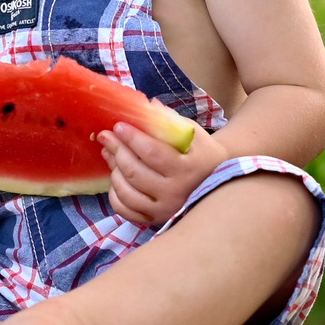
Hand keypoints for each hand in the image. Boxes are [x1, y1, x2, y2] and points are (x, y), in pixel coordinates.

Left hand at [99, 121, 219, 228]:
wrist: (217, 183)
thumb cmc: (201, 153)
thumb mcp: (193, 134)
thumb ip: (169, 120)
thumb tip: (146, 105)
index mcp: (187, 168)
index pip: (152, 152)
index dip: (132, 138)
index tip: (118, 126)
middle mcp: (176, 193)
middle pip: (135, 172)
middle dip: (117, 151)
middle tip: (106, 136)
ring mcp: (164, 209)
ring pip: (127, 192)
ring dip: (113, 170)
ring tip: (109, 154)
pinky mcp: (155, 220)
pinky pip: (126, 211)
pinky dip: (114, 195)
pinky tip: (115, 178)